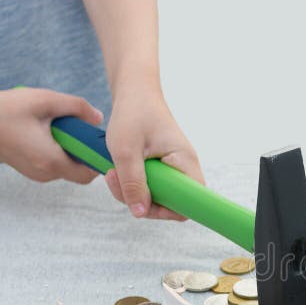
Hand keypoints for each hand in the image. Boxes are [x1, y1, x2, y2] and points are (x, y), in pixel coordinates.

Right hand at [0, 87, 102, 183]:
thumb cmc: (6, 110)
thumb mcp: (45, 100)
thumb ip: (76, 107)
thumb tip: (98, 118)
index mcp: (51, 161)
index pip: (89, 173)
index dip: (98, 158)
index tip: (97, 140)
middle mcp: (45, 173)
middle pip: (80, 170)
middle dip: (84, 150)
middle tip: (77, 128)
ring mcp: (36, 173)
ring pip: (67, 166)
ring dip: (70, 148)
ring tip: (58, 126)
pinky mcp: (30, 168)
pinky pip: (54, 163)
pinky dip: (58, 149)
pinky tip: (48, 131)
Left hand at [104, 83, 204, 219]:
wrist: (136, 92)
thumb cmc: (133, 113)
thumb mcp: (125, 149)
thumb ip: (133, 182)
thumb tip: (140, 212)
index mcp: (184, 162)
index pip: (192, 201)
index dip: (169, 209)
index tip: (143, 201)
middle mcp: (185, 167)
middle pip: (173, 203)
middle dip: (142, 200)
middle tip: (117, 180)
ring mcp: (175, 168)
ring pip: (159, 196)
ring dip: (133, 191)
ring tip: (113, 172)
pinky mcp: (164, 167)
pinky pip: (153, 186)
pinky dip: (134, 183)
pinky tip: (119, 170)